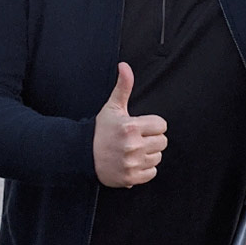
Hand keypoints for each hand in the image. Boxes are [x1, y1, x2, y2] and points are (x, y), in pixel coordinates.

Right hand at [93, 62, 167, 187]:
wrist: (82, 155)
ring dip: (149, 154)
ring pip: (158, 157)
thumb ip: (123, 86)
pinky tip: (133, 162)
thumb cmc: (100, 130)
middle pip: (163, 142)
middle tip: (138, 139)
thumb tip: (125, 66)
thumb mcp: (112, 107)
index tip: (141, 127)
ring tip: (134, 150)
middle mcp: (133, 146)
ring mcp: (132, 163)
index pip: (162, 125)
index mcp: (131, 127)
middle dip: (152, 139)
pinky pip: (152, 173)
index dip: (153, 125)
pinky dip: (145, 169)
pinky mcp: (131, 178)